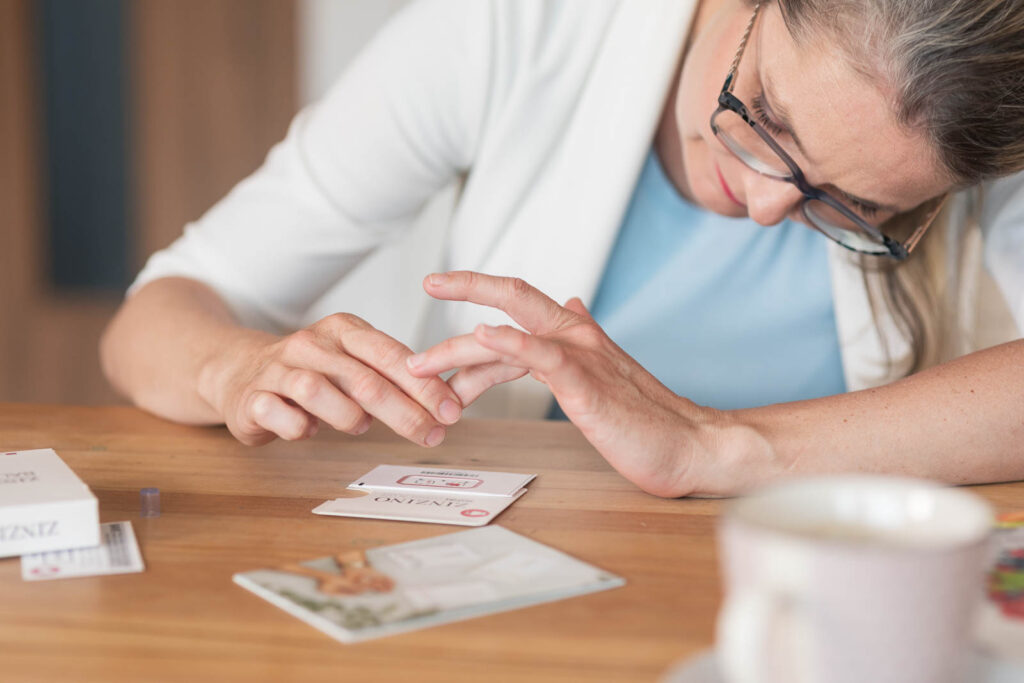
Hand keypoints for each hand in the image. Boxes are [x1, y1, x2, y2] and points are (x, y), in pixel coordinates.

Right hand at [197, 313, 462, 446]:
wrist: (240, 372)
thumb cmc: (313, 373)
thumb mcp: (355, 364)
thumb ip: (393, 380)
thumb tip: (446, 405)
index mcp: (343, 330)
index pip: (390, 355)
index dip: (424, 385)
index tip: (452, 411)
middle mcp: (311, 344)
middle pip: (363, 379)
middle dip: (404, 411)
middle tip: (430, 435)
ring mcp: (278, 369)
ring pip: (317, 390)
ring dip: (348, 417)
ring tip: (360, 427)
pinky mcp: (251, 397)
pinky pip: (277, 414)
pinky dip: (297, 427)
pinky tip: (306, 430)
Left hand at [405, 272, 753, 496]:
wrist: (692, 446)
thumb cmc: (648, 420)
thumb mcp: (606, 374)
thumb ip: (581, 343)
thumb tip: (571, 305)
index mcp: (577, 335)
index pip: (518, 306)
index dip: (476, 294)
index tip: (438, 289)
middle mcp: (576, 336)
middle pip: (512, 298)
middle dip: (463, 288)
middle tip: (423, 293)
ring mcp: (581, 357)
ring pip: (513, 329)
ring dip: (460, 345)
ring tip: (421, 362)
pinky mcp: (586, 385)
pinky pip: (543, 356)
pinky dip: (511, 342)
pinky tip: (485, 335)